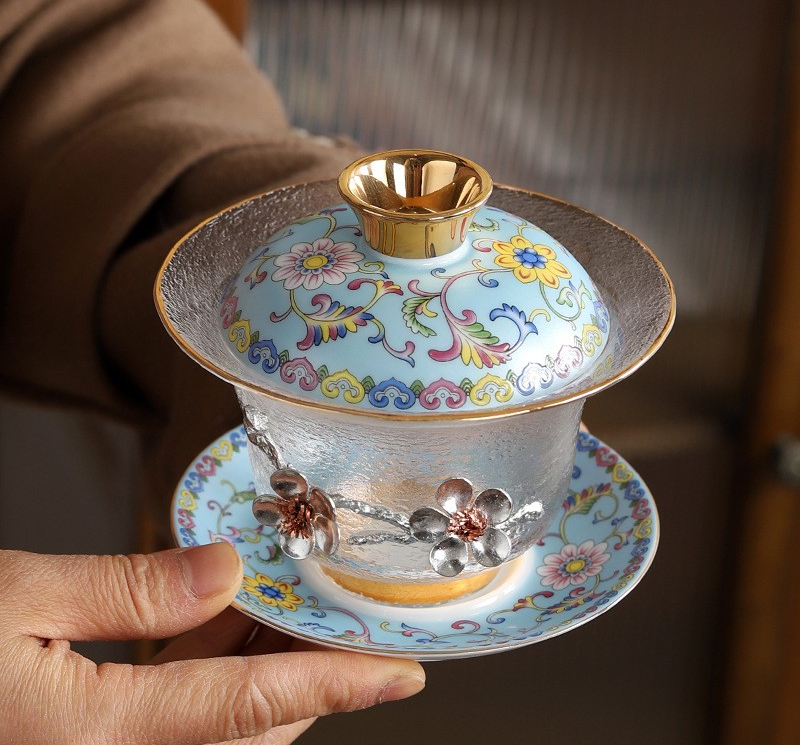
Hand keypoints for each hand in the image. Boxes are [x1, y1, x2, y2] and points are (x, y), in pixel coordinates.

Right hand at [0, 544, 424, 743]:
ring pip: (219, 718)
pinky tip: (222, 608)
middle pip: (249, 720)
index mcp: (95, 736)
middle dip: (311, 665)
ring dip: (265, 658)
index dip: (338, 683)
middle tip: (350, 605)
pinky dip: (214, 662)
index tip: (402, 671)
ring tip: (295, 593)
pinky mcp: (83, 735)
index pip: (252, 703)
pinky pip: (175, 709)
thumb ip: (126, 591)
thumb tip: (224, 569)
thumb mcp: (10, 599)